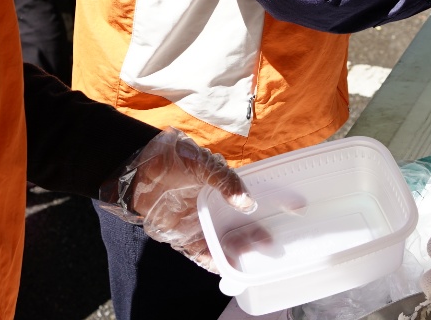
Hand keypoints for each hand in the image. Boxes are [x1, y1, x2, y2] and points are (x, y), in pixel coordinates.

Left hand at [103, 128, 256, 270]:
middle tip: (271, 244)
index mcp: (224, 189)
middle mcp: (216, 208)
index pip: (252, 200)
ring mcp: (201, 224)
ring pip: (225, 241)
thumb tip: (247, 203)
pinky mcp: (185, 238)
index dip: (271, 207)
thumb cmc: (173, 160)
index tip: (292, 212)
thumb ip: (225, 181)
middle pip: (242, 225)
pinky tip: (227, 270)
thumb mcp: (203, 164)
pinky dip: (214, 262)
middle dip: (257, 236)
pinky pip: (203, 253)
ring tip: (252, 259)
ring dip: (239, 251)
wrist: (138, 172)